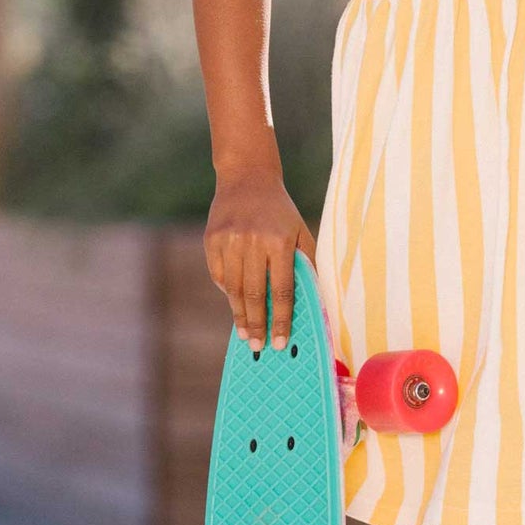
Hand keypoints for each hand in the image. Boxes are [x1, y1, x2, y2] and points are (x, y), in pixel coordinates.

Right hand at [204, 169, 317, 353]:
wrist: (247, 178)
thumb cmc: (280, 211)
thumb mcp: (300, 230)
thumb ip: (307, 262)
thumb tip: (313, 299)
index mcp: (280, 241)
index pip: (282, 289)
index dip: (282, 319)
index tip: (281, 341)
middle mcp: (253, 241)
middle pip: (255, 294)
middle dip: (258, 325)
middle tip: (258, 346)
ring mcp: (230, 240)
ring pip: (235, 289)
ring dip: (240, 315)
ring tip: (245, 334)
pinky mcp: (212, 239)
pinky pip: (219, 274)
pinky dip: (226, 291)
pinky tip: (235, 303)